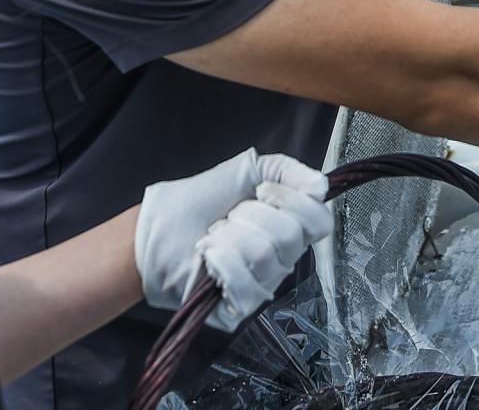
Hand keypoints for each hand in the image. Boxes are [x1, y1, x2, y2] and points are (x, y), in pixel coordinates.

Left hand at [134, 149, 331, 330]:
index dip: (293, 201)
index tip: (262, 191)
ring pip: (264, 256)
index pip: (320, 221)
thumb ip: (286, 170)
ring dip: (230, 236)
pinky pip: (244, 285)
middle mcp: (282, 259)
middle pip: (292, 236)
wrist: (158, 229)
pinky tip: (208, 259)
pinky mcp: (240, 308)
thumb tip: (320, 185)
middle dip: (252, 215)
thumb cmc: (199, 202)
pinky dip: (220, 262)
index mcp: (290, 227)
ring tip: (214, 236)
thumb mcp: (246, 171)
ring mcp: (263, 286)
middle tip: (230, 216)